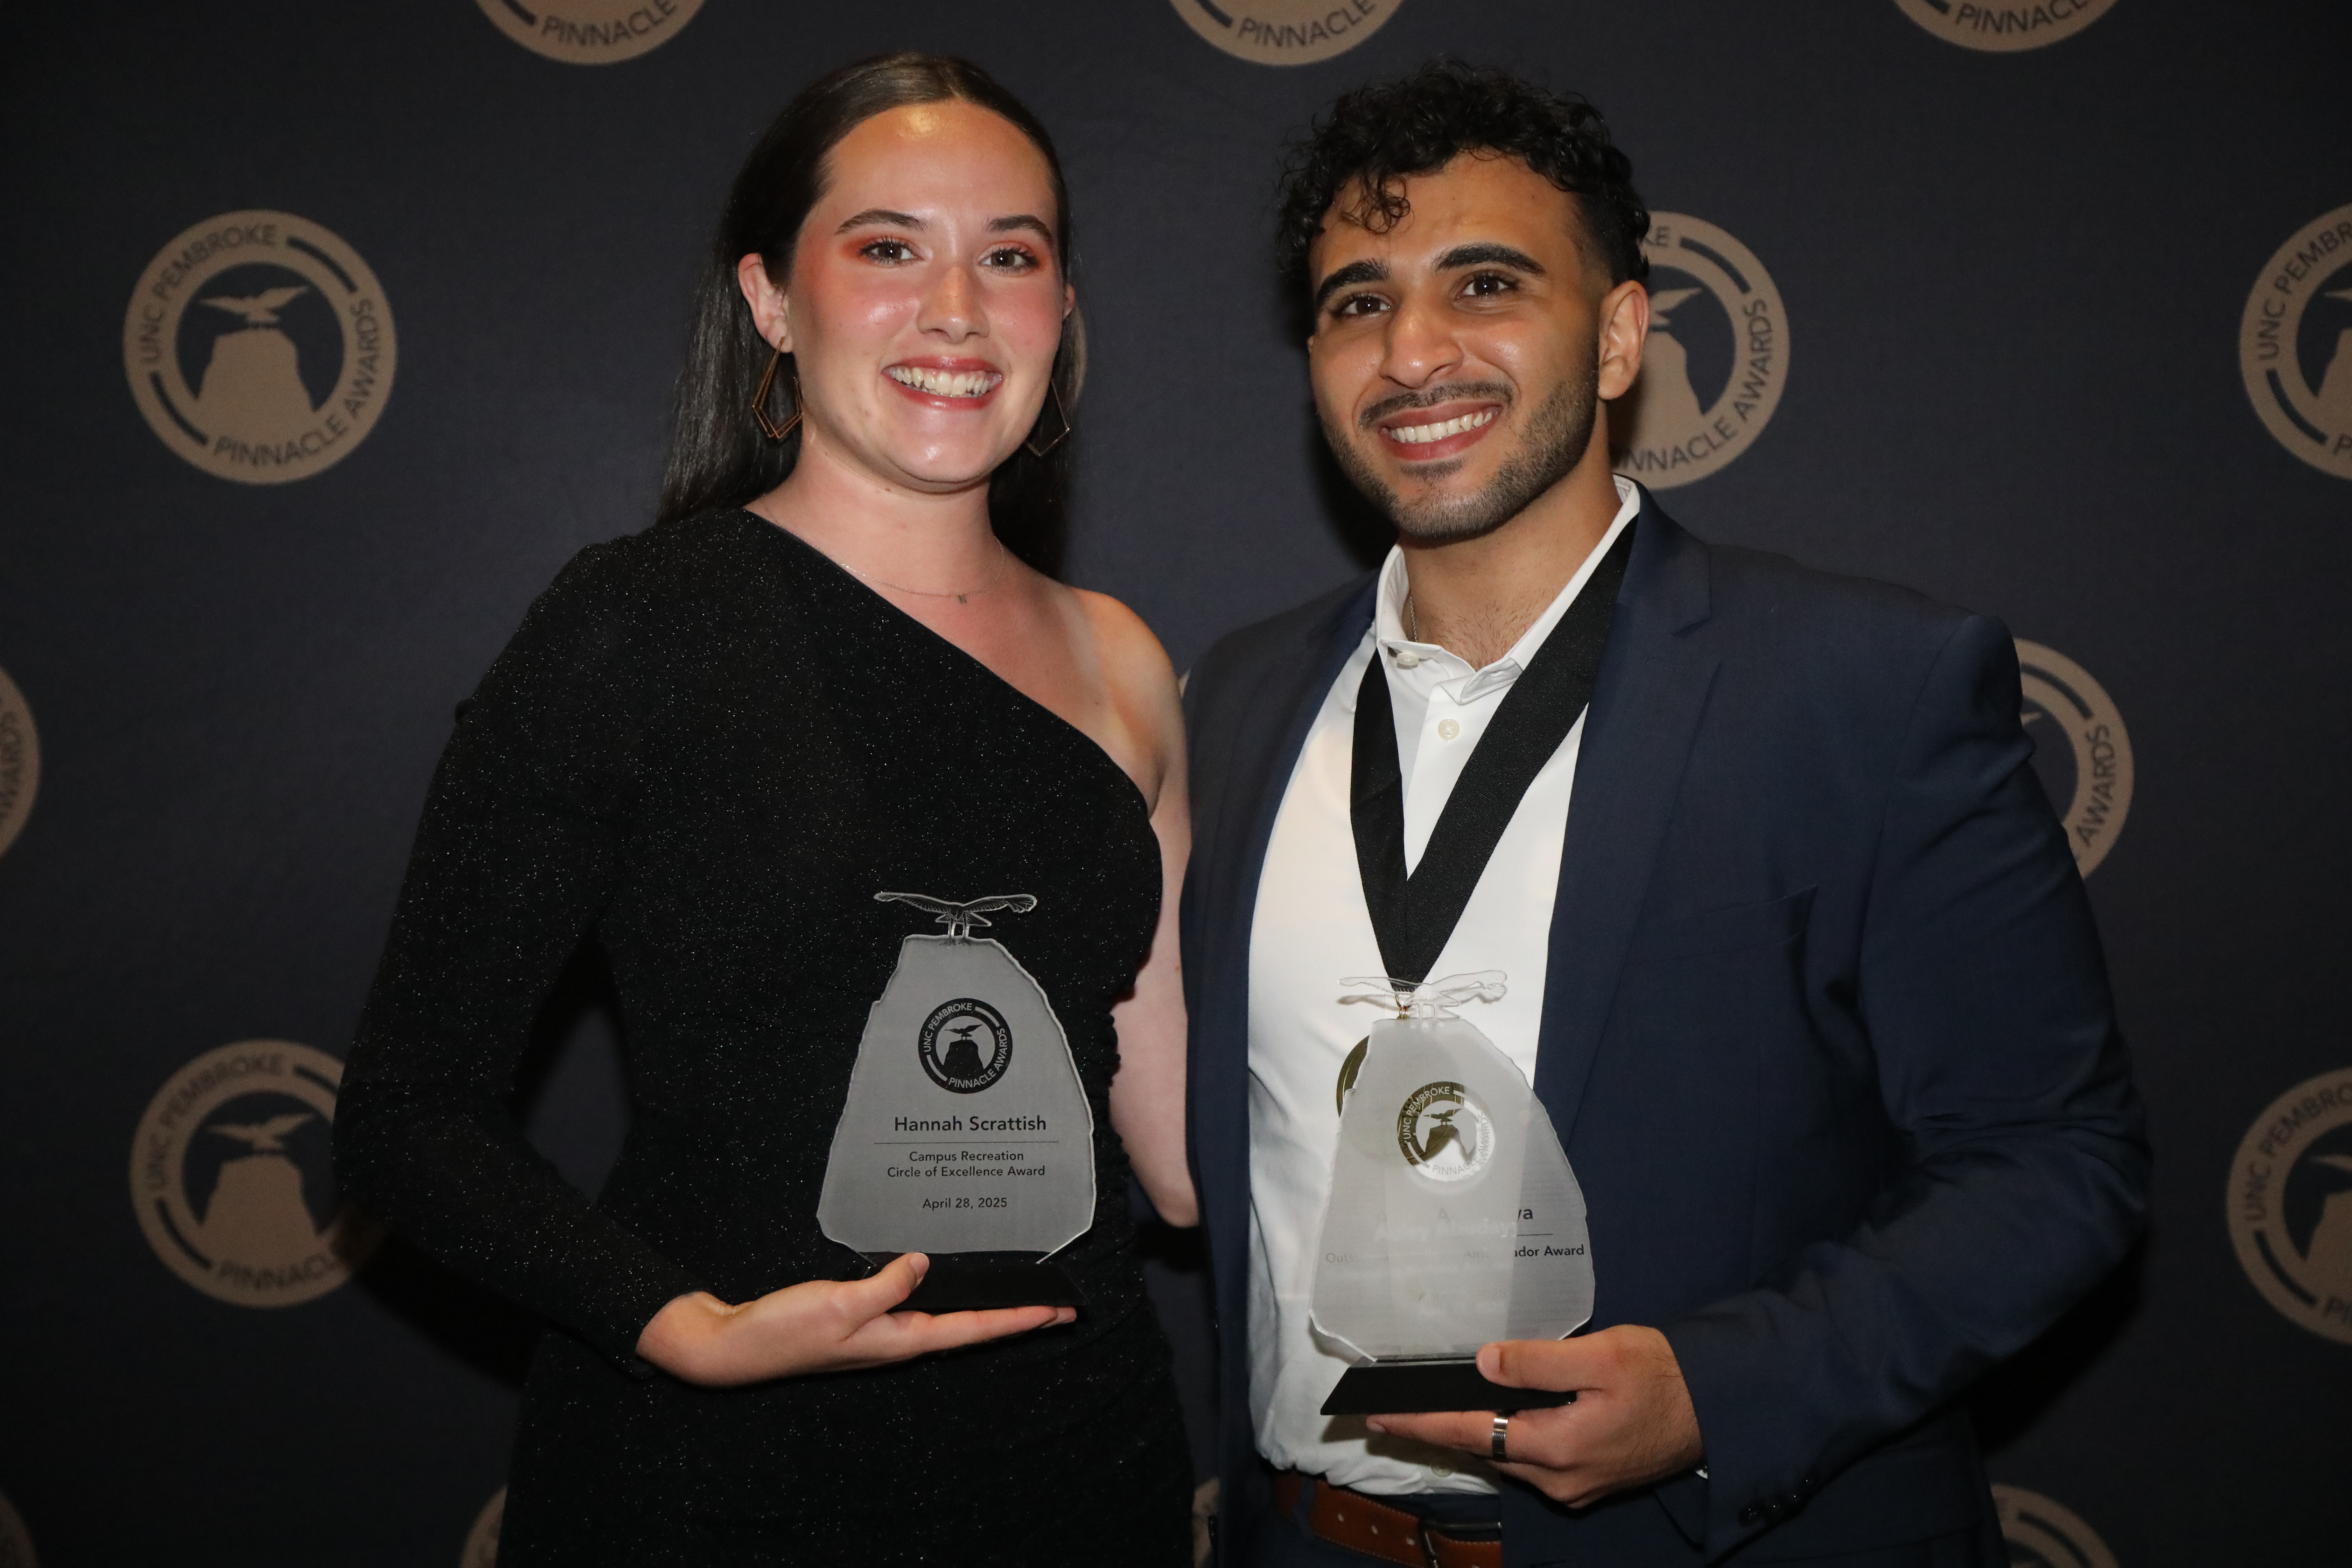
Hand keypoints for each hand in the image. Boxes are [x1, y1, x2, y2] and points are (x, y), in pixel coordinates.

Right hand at [634, 1253, 1073, 1385]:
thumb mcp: (839, 1303)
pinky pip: (915, 1307)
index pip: (973, 1330)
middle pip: (968, 1328)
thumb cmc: (785, 1330)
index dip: (1017, 1320)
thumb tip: (922, 1264)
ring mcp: (880, 1332)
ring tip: (1015, 1295)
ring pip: (945, 1318)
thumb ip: (886, 1285)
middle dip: (1012, 1317)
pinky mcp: (861, 1319)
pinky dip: (942, 1296)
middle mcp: (897, 1339)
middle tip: (1055, 1306)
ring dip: (982, 1308)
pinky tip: (946, 1283)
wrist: (736, 1345)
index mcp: (901, 1340)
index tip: (1057, 1312)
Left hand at [1364, 1326, 1702, 1507]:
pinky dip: (1509, 1438)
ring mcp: (1575, 1486)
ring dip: (1477, 1432)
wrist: (1717, 1407)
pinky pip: (1533, 1461)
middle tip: (1399, 1408)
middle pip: (1486, 1450)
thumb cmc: (1663, 1375)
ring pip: (1509, 1457)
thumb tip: (1485, 1364)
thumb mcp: (1601, 1355)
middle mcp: (1559, 1479)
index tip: (1380, 1417)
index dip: (1423, 1424)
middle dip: (1441, 1429)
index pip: (1472, 1434)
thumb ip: (1539, 1362)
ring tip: (1439, 1407)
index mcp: (1557, 1447)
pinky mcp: (1589, 1482)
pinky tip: (1498, 1415)